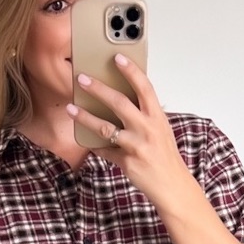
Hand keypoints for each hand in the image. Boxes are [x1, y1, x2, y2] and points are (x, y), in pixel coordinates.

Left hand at [67, 54, 189, 209]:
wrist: (172, 185)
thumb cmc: (165, 155)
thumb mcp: (160, 129)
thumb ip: (145, 114)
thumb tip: (123, 98)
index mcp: (157, 117)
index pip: (144, 87)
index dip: (131, 71)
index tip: (117, 58)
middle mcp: (147, 129)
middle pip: (119, 103)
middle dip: (98, 89)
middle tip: (82, 79)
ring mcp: (137, 146)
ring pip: (106, 128)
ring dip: (86, 117)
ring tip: (71, 109)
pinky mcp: (127, 162)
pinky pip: (105, 151)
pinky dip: (95, 146)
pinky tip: (86, 141)